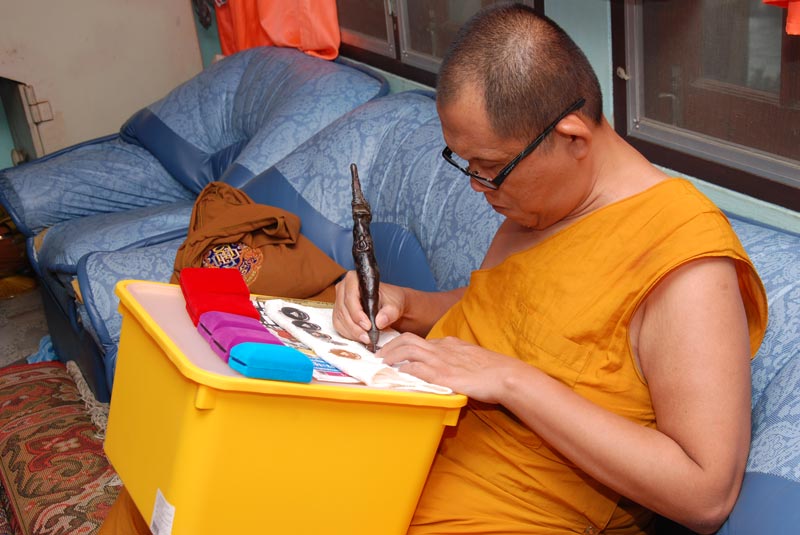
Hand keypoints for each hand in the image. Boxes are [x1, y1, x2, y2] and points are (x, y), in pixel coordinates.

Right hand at [332, 271, 406, 343]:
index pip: (350, 297)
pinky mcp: (339, 313)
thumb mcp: (394, 305)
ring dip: (352, 332)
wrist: (390, 305)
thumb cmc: (390, 300)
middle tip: (367, 336)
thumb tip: (380, 321)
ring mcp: (339, 301)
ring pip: (340, 319)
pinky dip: (349, 334)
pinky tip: (360, 338)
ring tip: (366, 339)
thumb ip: (389, 313)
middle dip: (355, 326)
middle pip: (343, 310)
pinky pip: (339, 326)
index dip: (357, 313)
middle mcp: (343, 288)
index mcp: (354, 279)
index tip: (368, 325)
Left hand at [378, 333, 528, 402]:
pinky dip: (403, 371)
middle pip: (407, 340)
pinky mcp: (442, 375)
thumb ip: (456, 359)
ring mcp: (441, 361)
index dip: (402, 346)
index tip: (393, 354)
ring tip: (382, 366)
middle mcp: (441, 348)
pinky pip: (416, 369)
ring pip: (406, 351)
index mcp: (449, 343)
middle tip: (379, 358)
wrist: (505, 375)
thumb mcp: (471, 358)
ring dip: (391, 358)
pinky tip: (397, 377)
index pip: (419, 340)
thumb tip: (448, 367)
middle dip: (390, 348)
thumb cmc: (493, 370)